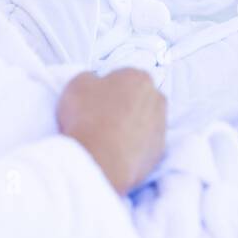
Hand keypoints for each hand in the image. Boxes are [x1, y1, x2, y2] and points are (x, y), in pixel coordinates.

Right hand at [57, 69, 165, 194]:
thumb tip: (95, 83)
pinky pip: (145, 144)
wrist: (98, 160)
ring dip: (130, 126)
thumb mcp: (76, 84)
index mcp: (140, 78)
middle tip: (101, 117)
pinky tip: (116, 152)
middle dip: (124, 105)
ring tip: (107, 138)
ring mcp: (161, 127)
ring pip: (145, 122)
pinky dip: (134, 146)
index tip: (95, 99)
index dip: (107, 88)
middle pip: (139, 98)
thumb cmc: (87, 117)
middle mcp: (157, 100)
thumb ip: (90, 78)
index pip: (124, 77)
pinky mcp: (158, 152)